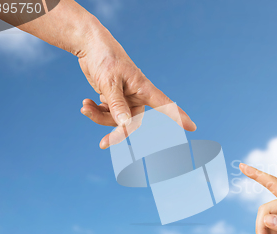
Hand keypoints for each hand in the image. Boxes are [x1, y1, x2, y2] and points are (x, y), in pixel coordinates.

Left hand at [78, 29, 195, 148]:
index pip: (165, 105)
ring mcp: (125, 98)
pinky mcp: (114, 98)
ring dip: (99, 118)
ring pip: (116, 120)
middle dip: (116, 131)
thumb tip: (126, 125)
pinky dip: (95, 111)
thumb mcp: (109, 82)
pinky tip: (85, 103)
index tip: (192, 127)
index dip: (179, 116)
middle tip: (103, 144)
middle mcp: (137, 96)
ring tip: (85, 106)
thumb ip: (117, 105)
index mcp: (143, 88)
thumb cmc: (104, 58)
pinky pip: (106, 114)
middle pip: (133, 123)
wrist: (89, 46)